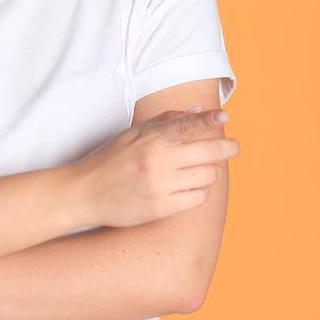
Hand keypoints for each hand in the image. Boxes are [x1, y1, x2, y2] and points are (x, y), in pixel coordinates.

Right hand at [66, 106, 239, 227]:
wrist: (85, 192)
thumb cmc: (111, 158)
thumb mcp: (133, 133)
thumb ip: (166, 120)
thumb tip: (198, 109)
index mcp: (150, 139)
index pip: (185, 125)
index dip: (208, 120)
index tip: (225, 116)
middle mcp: (156, 161)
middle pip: (207, 153)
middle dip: (227, 148)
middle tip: (234, 147)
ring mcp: (159, 187)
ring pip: (207, 176)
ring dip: (209, 172)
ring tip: (199, 169)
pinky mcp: (160, 209)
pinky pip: (197, 198)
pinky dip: (199, 192)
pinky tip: (189, 187)